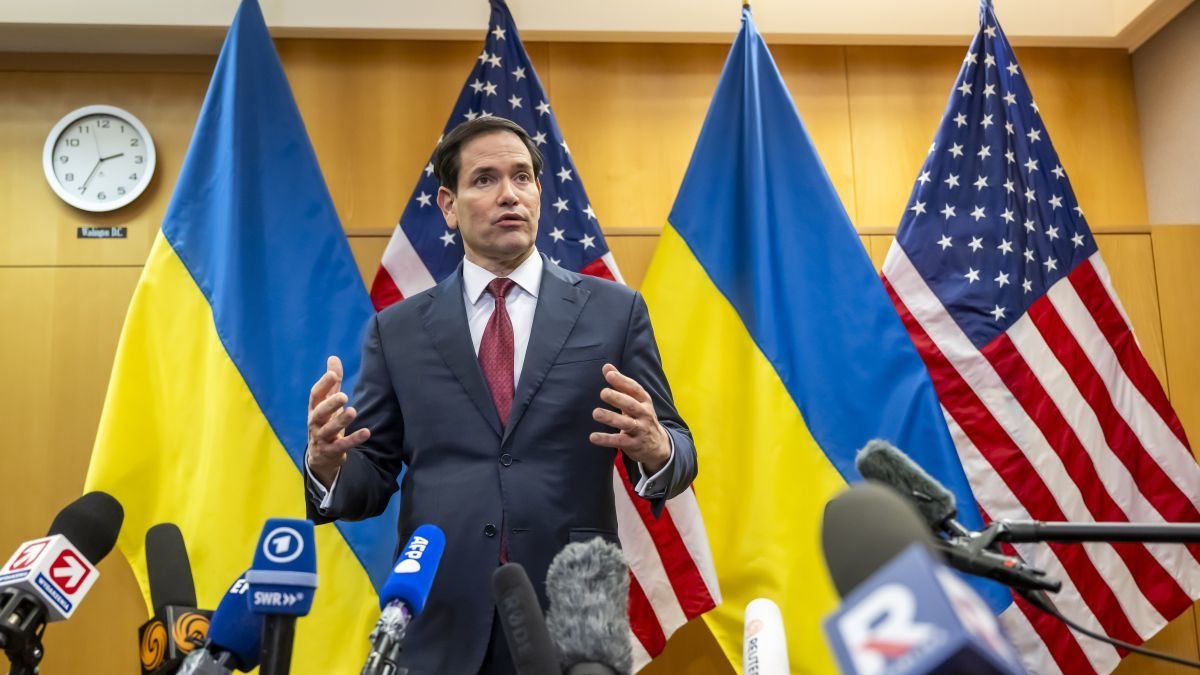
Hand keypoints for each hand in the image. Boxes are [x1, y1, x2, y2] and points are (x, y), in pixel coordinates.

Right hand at [306, 355, 370, 486]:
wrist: (320, 456)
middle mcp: (315, 423)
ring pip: (328, 430)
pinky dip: (353, 439)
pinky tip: (366, 432)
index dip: (323, 384)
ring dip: (340, 421)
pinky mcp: (331, 451)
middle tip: (343, 396)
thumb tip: (333, 358)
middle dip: (330, 404)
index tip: (332, 374)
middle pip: (319, 413)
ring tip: (353, 411)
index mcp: (314, 409)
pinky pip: (342, 445)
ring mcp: (322, 438)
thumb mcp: (327, 402)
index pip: (315, 395)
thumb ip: (332, 383)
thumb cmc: (325, 422)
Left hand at [590, 363, 669, 472]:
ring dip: (611, 418)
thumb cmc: (641, 417)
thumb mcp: (635, 400)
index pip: (635, 389)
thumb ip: (620, 384)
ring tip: (596, 413)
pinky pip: (620, 441)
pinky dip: (606, 439)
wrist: (658, 445)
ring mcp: (640, 430)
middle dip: (618, 398)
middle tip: (603, 392)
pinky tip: (593, 437)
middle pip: (631, 405)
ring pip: (626, 424)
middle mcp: (644, 414)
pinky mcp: (634, 445)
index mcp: (644, 401)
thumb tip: (606, 366)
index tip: (610, 374)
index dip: (623, 381)